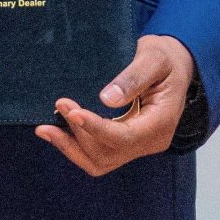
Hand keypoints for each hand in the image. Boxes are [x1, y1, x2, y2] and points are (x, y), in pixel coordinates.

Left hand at [36, 35, 196, 176]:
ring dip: (70, 147)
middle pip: (108, 153)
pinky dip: (74, 147)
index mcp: (161, 123)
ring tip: (45, 128)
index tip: (73, 112)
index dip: (95, 128)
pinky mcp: (124, 144)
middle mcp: (150, 141)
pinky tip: (55, 132)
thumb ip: (133, 78)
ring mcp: (138, 146)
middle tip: (60, 104)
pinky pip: (97, 155)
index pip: (124, 137)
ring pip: (99, 161)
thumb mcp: (154, 58)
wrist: (174, 65)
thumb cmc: (165, 58)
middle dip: (79, 134)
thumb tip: (107, 99)